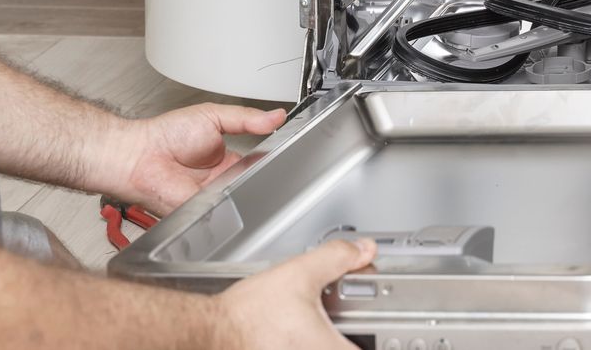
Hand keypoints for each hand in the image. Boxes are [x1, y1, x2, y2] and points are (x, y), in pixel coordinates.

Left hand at [111, 104, 285, 215]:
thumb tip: (276, 116)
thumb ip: (246, 118)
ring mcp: (213, 198)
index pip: (258, 162)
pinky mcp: (203, 212)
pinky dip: (229, 203)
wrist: (139, 155)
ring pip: (242, 199)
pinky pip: (224, 211)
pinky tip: (227, 190)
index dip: (271, 157)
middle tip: (267, 164)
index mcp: (227, 159)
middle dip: (262, 176)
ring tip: (242, 175)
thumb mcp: (213, 116)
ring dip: (246, 189)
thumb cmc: (166, 135)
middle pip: (253, 183)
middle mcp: (221, 181)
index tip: (285, 149)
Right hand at [213, 239, 377, 349]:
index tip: (379, 328)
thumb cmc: (247, 316)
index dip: (378, 338)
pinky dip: (311, 344)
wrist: (211, 332)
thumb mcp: (299, 274)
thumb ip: (336, 259)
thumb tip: (362, 251)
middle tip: (351, 323)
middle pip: (353, 349)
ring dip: (329, 340)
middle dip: (355, 337)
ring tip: (315, 328)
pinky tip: (298, 336)